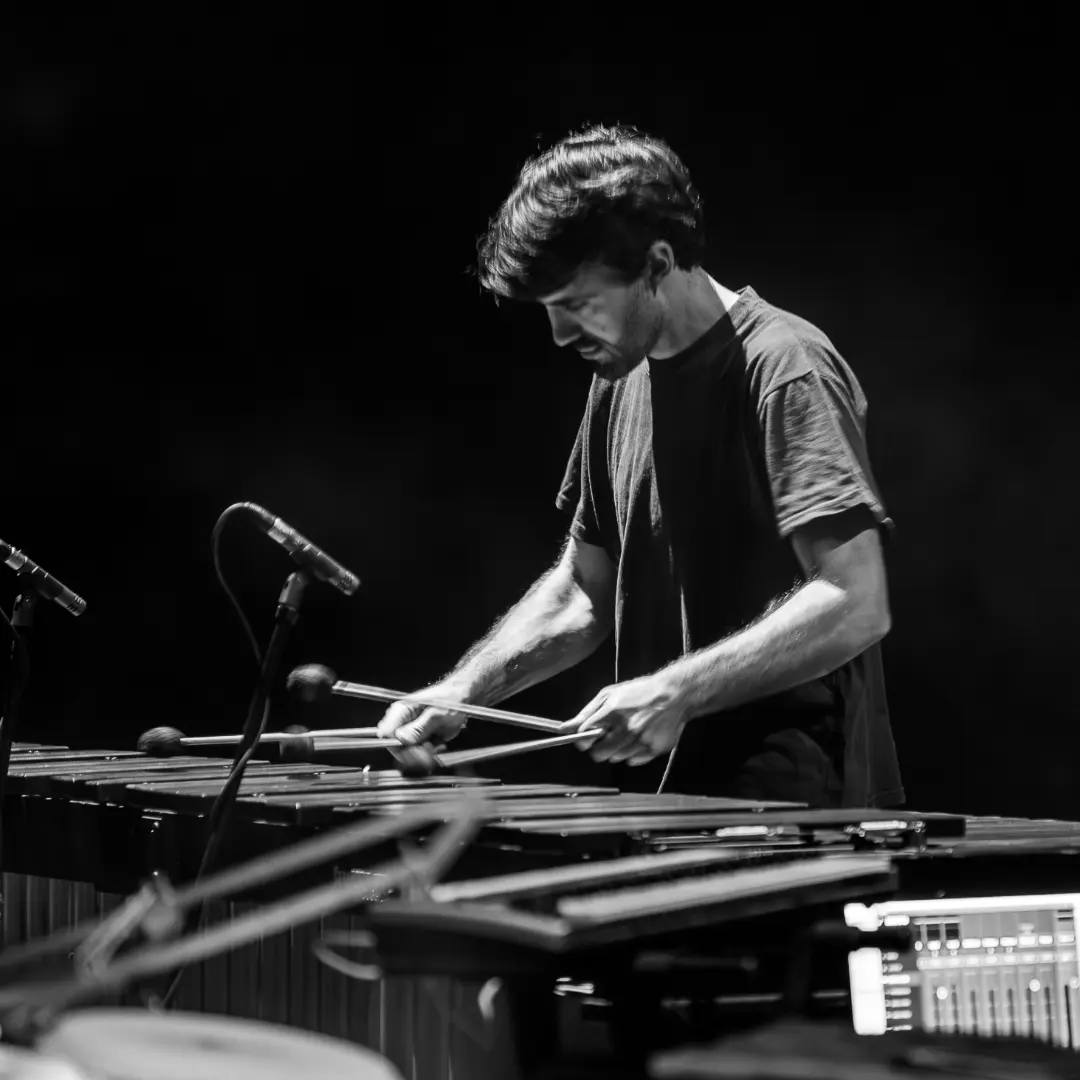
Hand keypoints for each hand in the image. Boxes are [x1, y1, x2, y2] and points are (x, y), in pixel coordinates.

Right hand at [376, 679, 473, 749]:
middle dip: (413, 753)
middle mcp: (401, 721)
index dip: (398, 746)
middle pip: (396, 747)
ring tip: (437, 744)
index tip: (415, 750)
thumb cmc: (450, 699)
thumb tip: (402, 739)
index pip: (386, 734)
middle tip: (431, 749)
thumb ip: (419, 727)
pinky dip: (428, 754)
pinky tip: (438, 744)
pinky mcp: (417, 739)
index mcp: (401, 710)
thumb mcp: (436, 714)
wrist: (462, 700)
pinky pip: (416, 755)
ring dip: (422, 755)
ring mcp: (408, 731)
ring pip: (406, 754)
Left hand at [560, 675, 689, 765]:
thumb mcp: (609, 695)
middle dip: (597, 748)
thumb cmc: (640, 692)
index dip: (582, 739)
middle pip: (599, 754)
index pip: (585, 736)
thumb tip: (565, 727)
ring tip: (626, 733)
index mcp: (613, 712)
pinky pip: (634, 761)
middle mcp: (627, 728)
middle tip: (605, 737)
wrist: (674, 694)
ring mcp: (641, 741)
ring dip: (616, 749)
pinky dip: (633, 753)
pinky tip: (638, 738)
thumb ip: (586, 713)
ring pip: (616, 759)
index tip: (584, 738)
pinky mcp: (654, 749)